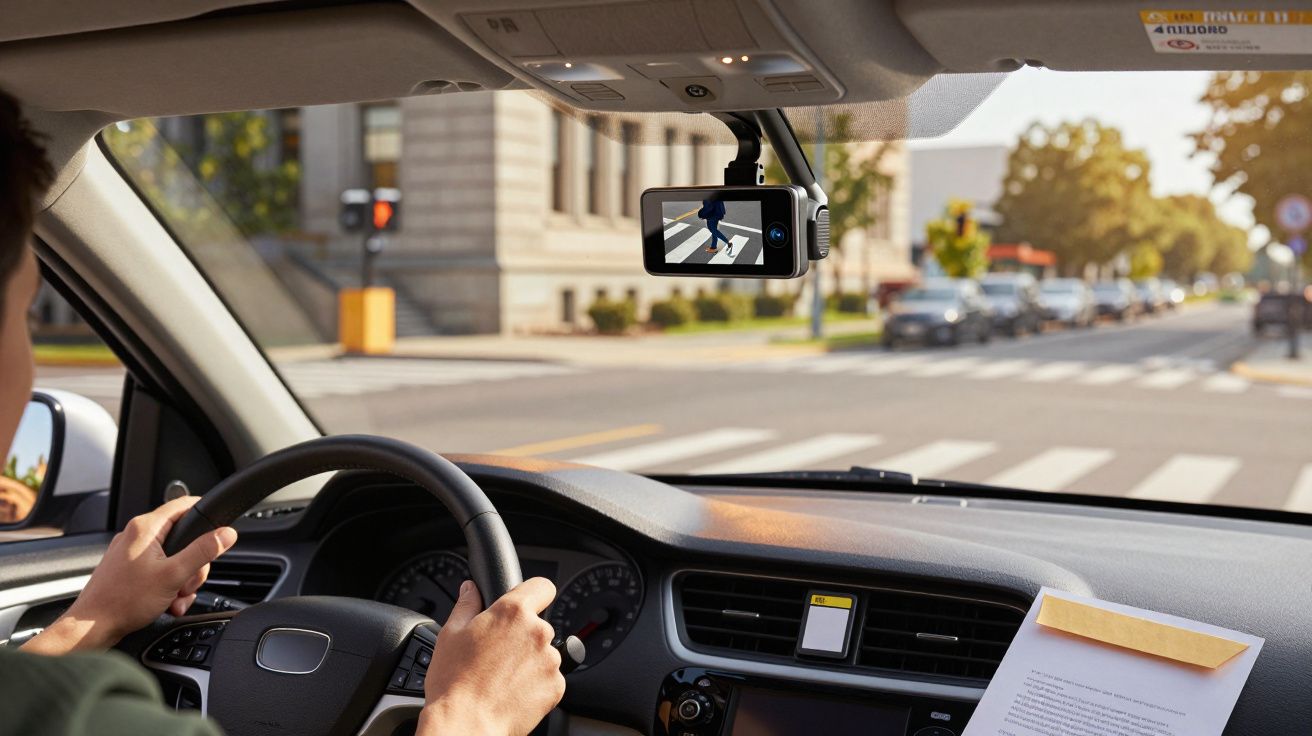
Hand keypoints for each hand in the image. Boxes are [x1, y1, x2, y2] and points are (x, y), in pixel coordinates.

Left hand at [23, 496, 237, 654]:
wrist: (91, 627)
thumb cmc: (123, 602)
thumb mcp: (174, 575)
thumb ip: (203, 551)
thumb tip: (226, 534)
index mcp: (145, 528)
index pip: (184, 505)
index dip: (205, 515)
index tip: (218, 530)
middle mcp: (136, 535)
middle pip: (183, 538)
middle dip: (193, 565)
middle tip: (187, 583)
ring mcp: (130, 553)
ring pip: (174, 557)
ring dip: (181, 580)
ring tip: (175, 598)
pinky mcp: (128, 569)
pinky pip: (160, 570)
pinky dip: (168, 586)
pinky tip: (167, 602)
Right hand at [417, 578, 565, 735]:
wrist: (466, 725)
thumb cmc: (454, 682)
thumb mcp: (450, 634)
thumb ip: (466, 605)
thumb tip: (470, 589)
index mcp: (513, 612)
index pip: (542, 586)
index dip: (534, 594)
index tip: (527, 603)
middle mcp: (538, 632)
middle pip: (539, 624)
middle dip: (523, 635)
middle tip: (499, 653)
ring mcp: (550, 660)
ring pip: (545, 652)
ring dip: (530, 660)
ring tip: (503, 677)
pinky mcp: (556, 686)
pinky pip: (549, 678)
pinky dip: (536, 683)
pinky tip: (513, 691)